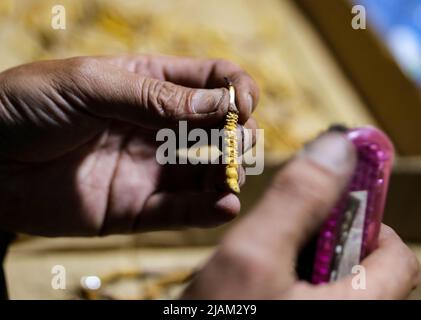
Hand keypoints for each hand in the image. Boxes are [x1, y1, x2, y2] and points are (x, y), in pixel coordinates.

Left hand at [0, 55, 258, 235]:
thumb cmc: (27, 106)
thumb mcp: (91, 85)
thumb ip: (157, 98)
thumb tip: (223, 105)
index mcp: (148, 85)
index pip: (210, 81)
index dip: (234, 89)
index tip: (242, 104)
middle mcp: (156, 128)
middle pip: (216, 130)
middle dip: (237, 136)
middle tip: (239, 144)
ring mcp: (148, 169)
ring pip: (205, 174)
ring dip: (228, 176)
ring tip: (233, 180)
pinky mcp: (136, 208)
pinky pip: (178, 211)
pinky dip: (205, 210)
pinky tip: (224, 206)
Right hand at [182, 132, 419, 298]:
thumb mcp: (252, 256)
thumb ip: (297, 199)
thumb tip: (338, 147)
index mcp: (360, 309)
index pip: (398, 255)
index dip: (367, 220)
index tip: (328, 203)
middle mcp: (351, 318)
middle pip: (362, 267)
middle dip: (321, 240)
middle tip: (281, 238)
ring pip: (332, 281)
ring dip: (300, 258)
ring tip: (261, 263)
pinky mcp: (300, 318)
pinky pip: (309, 295)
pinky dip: (288, 278)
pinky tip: (256, 284)